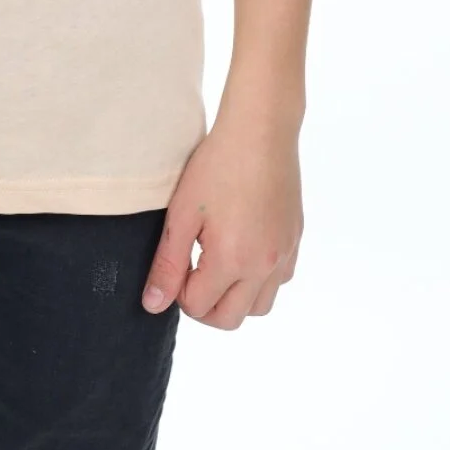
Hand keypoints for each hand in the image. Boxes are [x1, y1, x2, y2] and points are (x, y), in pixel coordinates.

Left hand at [140, 113, 302, 326]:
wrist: (260, 130)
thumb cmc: (217, 166)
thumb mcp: (182, 214)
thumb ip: (168, 264)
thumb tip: (154, 305)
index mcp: (234, 261)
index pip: (200, 307)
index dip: (179, 292)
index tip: (175, 263)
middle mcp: (265, 266)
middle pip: (231, 319)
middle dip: (205, 306)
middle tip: (190, 273)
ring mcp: (284, 254)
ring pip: (260, 306)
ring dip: (235, 298)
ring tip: (216, 263)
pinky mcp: (295, 240)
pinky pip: (279, 281)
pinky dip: (259, 280)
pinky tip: (243, 249)